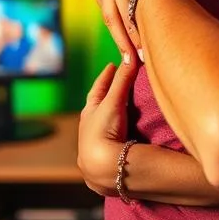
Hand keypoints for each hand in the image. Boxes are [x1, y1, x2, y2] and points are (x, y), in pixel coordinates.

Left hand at [78, 61, 139, 195]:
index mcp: (88, 114)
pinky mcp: (101, 163)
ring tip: (119, 115)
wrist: (100, 166)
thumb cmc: (103, 131)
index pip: (97, 90)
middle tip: (115, 85)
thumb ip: (123, 79)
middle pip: (96, 109)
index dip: (106, 77)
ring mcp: (93, 147)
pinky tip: (118, 146)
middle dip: (105, 98)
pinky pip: (107, 148)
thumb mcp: (114, 102)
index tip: (112, 65)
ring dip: (108, 121)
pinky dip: (113, 142)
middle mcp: (88, 130)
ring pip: (100, 129)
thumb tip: (130, 53)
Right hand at [96, 0, 218, 59]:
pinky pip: (107, 14)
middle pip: (132, 18)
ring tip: (140, 68)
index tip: (171, 55)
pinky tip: (127, 52)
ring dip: (127, 44)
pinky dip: (116, 34)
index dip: (161, 32)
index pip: (153, 7)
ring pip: (116, 20)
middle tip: (159, 70)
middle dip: (144, 44)